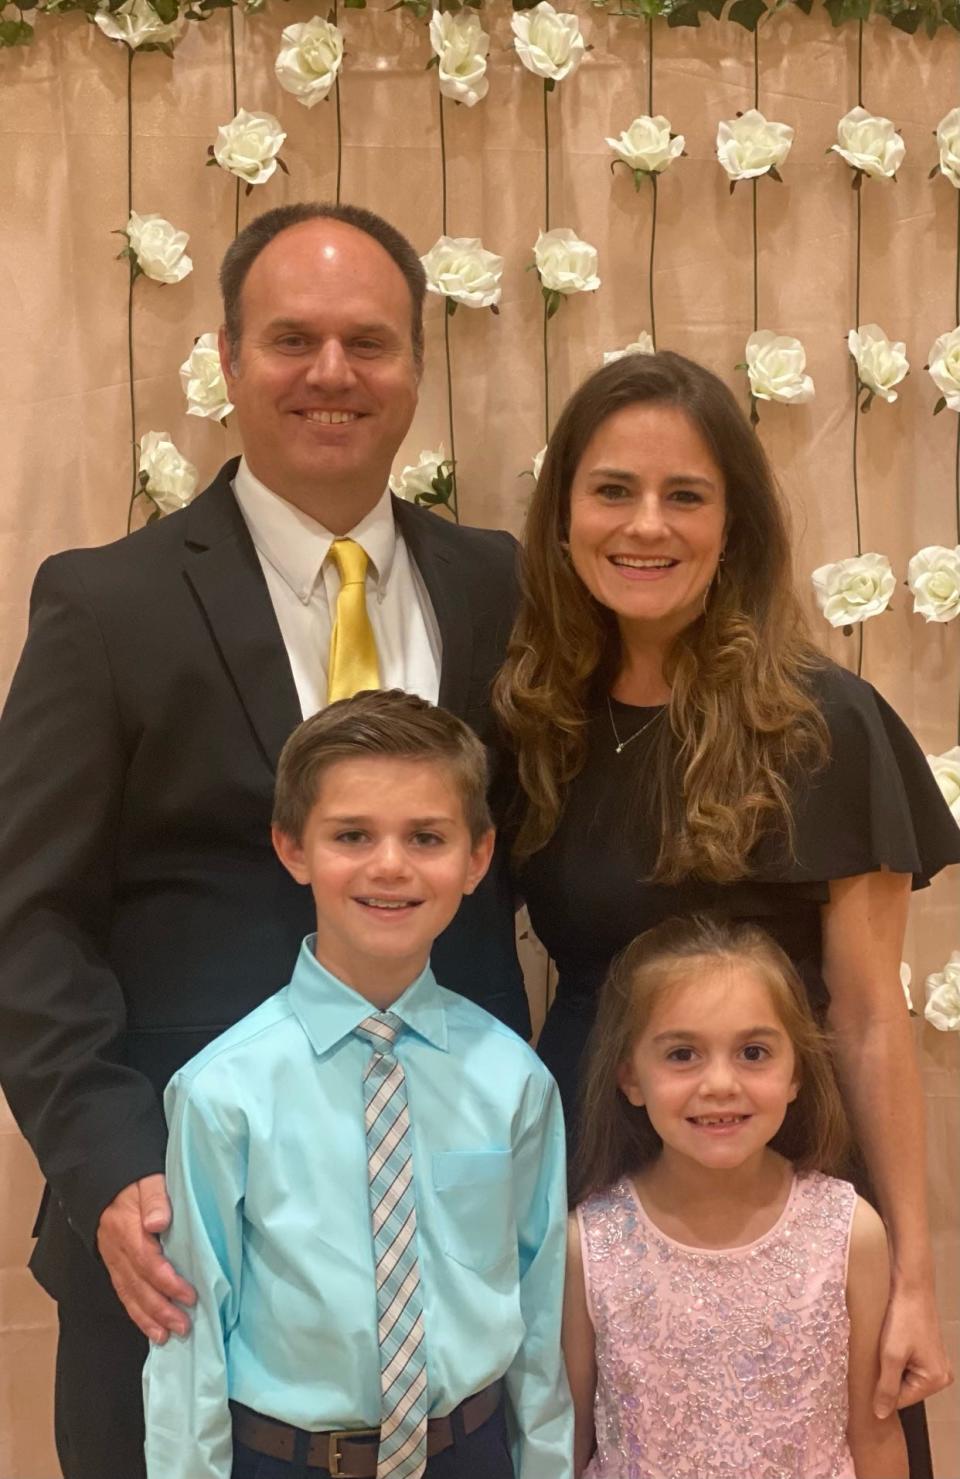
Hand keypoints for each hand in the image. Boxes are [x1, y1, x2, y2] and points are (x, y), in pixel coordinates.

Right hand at [96, 1174, 195, 1343]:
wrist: (105, 1181)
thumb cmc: (134, 1181)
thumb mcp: (148, 1180)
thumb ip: (155, 1199)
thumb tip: (157, 1223)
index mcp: (128, 1230)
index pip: (148, 1262)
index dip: (168, 1282)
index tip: (190, 1296)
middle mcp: (118, 1250)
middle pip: (138, 1285)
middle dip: (161, 1309)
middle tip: (184, 1326)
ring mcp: (113, 1260)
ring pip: (129, 1294)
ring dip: (148, 1318)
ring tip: (167, 1336)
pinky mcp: (113, 1266)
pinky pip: (123, 1293)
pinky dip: (136, 1313)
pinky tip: (151, 1328)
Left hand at [873, 1280, 953, 1416]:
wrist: (911, 1287)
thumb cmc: (902, 1319)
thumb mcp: (890, 1356)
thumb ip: (886, 1388)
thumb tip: (881, 1415)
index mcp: (935, 1380)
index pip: (901, 1401)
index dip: (881, 1389)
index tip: (868, 1374)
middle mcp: (941, 1376)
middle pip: (903, 1390)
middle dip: (886, 1376)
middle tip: (876, 1356)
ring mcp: (936, 1363)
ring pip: (903, 1377)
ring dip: (890, 1366)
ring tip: (883, 1348)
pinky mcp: (928, 1352)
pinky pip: (908, 1365)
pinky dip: (895, 1358)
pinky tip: (889, 1343)